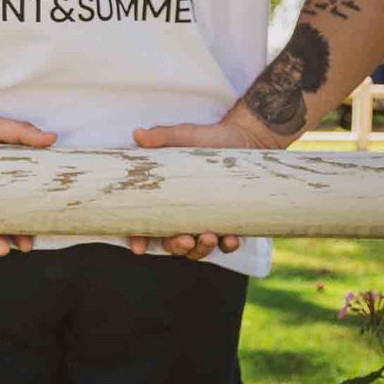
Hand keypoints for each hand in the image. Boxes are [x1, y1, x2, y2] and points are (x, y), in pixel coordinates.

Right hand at [126, 107, 276, 257]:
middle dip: (176, 247)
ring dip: (201, 249)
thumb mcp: (184, 136)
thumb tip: (138, 134)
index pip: (146, 224)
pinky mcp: (230, 222)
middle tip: (184, 240)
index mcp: (165, 199)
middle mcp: (183, 215)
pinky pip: (226, 243)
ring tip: (208, 237)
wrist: (245, 138)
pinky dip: (227, 245)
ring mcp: (206, 221)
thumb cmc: (208, 139)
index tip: (138, 247)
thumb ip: (161, 136)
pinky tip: (230, 238)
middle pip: (172, 244)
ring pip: (198, 249)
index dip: (138, 238)